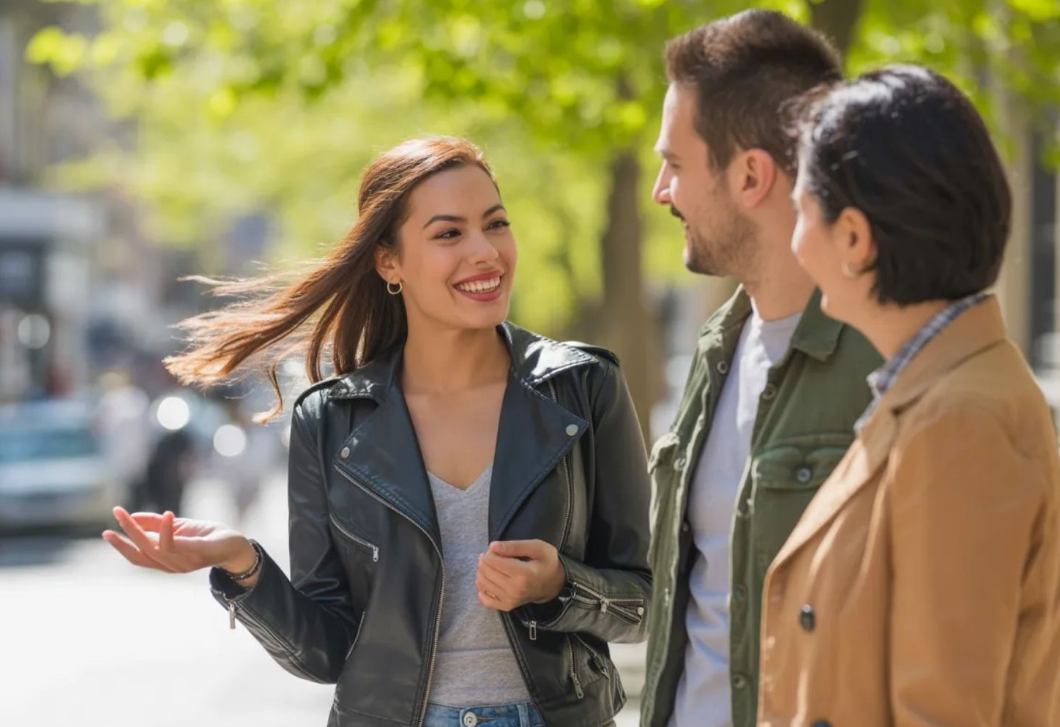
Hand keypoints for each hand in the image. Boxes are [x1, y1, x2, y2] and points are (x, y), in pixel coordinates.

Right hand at [102, 507, 252, 574]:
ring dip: (140, 530)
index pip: (138, 557)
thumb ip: (156, 523)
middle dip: (126, 534)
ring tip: (130, 513)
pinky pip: (177, 544)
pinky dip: (167, 530)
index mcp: (165, 561)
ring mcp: (184, 562)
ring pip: (155, 549)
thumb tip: (133, 516)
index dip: (122, 546)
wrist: (235, 545)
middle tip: (116, 514)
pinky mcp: (197, 554)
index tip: (106, 532)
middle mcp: (172, 566)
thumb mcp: (178, 526)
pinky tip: (165, 514)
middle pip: (142, 553)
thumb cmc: (205, 536)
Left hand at [475, 539, 566, 611]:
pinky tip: (489, 580)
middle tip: (495, 555)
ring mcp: (510, 600)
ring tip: (492, 565)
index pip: (491, 560)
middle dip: (485, 559)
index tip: (499, 549)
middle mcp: (515, 590)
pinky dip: (482, 588)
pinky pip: (484, 599)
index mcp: (523, 574)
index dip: (491, 551)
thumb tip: (492, 546)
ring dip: (482, 571)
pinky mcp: (506, 607)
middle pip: (485, 571)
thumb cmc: (546, 563)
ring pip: (481, 583)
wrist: (553, 584)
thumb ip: (514, 545)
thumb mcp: (537, 547)